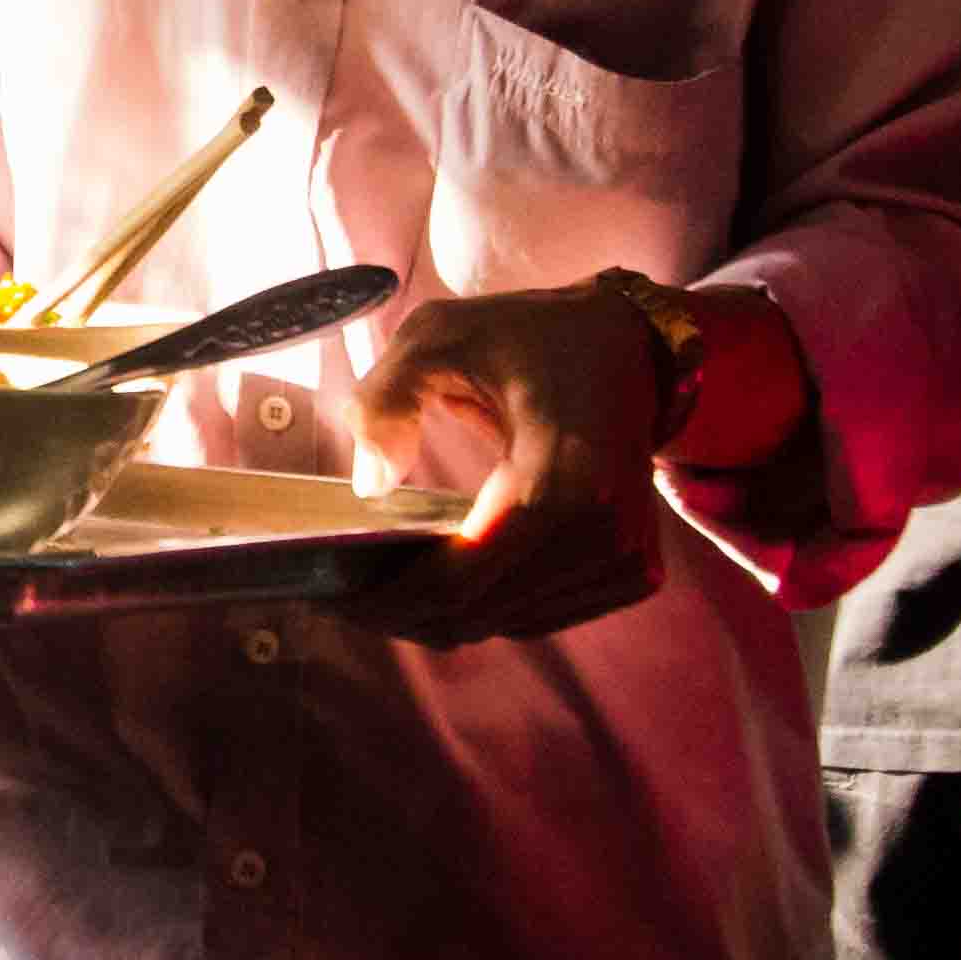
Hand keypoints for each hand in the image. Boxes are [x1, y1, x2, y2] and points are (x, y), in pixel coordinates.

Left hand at [347, 285, 673, 645]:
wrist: (632, 347)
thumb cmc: (532, 338)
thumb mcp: (441, 334)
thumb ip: (386, 399)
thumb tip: (368, 486)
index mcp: (566, 480)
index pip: (461, 579)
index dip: (387, 598)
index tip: (327, 593)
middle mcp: (607, 536)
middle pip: (477, 614)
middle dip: (401, 612)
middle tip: (337, 594)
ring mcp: (627, 562)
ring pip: (505, 625)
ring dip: (439, 616)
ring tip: (377, 589)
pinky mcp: (632, 575)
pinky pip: (537, 615)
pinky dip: (484, 607)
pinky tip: (436, 582)